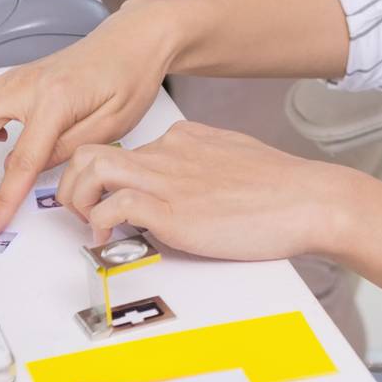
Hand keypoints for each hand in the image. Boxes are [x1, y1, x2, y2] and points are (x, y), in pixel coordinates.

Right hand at [0, 0, 180, 237]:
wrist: (133, 40)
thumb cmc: (129, 75)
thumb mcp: (112, 125)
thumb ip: (67, 150)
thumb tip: (28, 172)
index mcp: (55, 99)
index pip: (19, 160)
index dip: (2, 199)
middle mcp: (27, 83)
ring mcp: (17, 77)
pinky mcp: (16, 79)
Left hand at [58, 120, 348, 260]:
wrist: (308, 199)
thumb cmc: (281, 189)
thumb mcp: (232, 159)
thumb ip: (201, 165)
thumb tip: (186, 186)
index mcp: (183, 138)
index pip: (121, 147)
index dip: (103, 176)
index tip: (101, 198)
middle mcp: (168, 152)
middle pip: (91, 150)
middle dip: (73, 182)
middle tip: (82, 211)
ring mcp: (168, 178)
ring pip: (91, 170)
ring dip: (78, 201)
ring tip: (90, 226)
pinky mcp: (172, 210)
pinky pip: (114, 207)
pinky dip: (101, 226)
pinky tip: (110, 243)